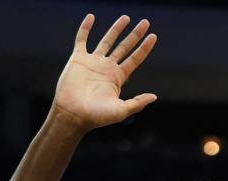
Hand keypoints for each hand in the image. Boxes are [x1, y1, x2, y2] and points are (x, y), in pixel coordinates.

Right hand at [51, 14, 157, 131]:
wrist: (73, 114)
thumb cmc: (96, 116)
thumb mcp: (121, 110)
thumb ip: (137, 103)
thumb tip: (154, 97)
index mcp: (118, 78)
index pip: (135, 59)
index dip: (144, 48)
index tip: (153, 36)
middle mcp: (107, 68)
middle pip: (124, 47)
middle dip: (135, 35)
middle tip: (145, 22)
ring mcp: (93, 62)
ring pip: (107, 41)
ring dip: (116, 29)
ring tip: (126, 17)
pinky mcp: (78, 59)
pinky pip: (82, 40)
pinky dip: (85, 28)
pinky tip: (91, 17)